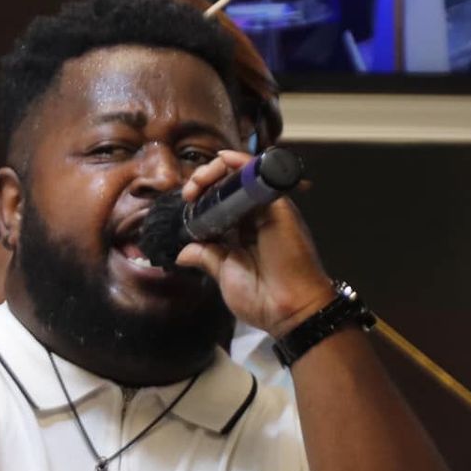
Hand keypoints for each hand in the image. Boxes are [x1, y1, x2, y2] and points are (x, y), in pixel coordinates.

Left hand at [172, 150, 336, 336]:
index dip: (201, 196)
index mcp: (242, 232)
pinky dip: (241, 162)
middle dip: (204, 180)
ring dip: (216, 170)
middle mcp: (255, 217)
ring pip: (243, 175)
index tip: (186, 202)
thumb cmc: (260, 297)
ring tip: (198, 182)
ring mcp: (268, 209)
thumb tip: (182, 254)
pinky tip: (223, 160)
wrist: (289, 310)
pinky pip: (261, 174)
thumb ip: (205, 257)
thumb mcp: (224, 273)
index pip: (220, 203)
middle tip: (190, 192)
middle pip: (229, 185)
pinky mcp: (279, 206)